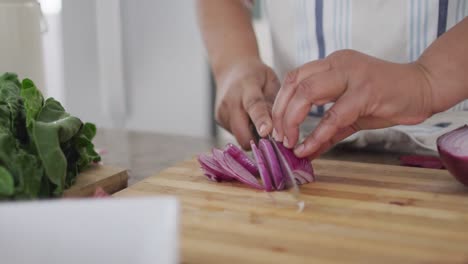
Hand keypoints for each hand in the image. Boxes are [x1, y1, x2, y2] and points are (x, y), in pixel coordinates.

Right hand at [215, 59, 279, 148]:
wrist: (231, 69)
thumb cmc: (256, 75)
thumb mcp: (271, 82)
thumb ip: (274, 104)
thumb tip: (278, 129)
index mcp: (247, 87)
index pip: (254, 106)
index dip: (261, 120)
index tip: (266, 131)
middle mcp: (230, 101)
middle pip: (242, 132)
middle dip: (258, 139)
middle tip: (270, 133)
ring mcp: (222, 112)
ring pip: (240, 137)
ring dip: (251, 135)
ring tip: (256, 120)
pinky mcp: (218, 120)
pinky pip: (236, 135)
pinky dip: (244, 131)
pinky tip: (247, 118)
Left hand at [272, 50, 434, 157]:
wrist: (424, 88)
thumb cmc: (386, 98)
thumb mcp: (351, 114)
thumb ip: (328, 131)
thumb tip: (306, 151)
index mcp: (331, 64)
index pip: (293, 77)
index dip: (279, 103)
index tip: (276, 127)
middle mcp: (338, 64)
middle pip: (294, 84)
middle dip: (281, 114)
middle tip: (280, 138)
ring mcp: (352, 75)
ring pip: (307, 93)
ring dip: (292, 120)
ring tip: (289, 142)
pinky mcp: (366, 91)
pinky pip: (334, 115)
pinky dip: (317, 134)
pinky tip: (308, 149)